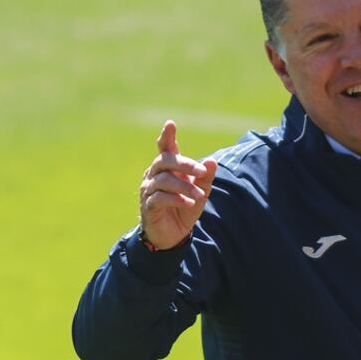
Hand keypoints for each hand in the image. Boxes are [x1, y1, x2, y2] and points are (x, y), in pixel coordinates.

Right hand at [138, 120, 217, 249]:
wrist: (174, 235)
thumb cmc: (185, 208)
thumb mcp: (200, 192)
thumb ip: (205, 177)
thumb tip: (212, 161)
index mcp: (167, 168)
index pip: (165, 148)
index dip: (167, 136)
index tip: (170, 124)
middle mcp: (155, 175)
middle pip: (165, 160)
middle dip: (185, 164)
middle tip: (201, 172)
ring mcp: (149, 190)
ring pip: (164, 180)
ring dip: (184, 187)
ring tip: (199, 196)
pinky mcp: (148, 206)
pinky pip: (160, 198)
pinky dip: (176, 199)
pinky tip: (188, 203)